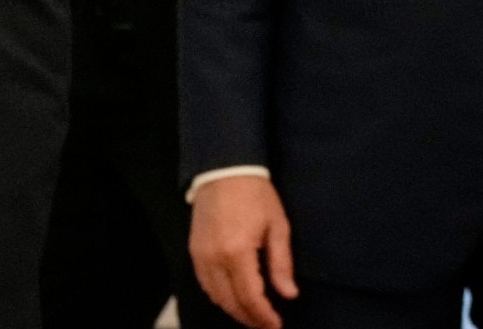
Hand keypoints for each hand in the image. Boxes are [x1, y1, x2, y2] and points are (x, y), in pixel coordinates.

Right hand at [190, 175, 296, 328]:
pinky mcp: (194, 250)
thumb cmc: (255, 194)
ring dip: (234, 310)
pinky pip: (204, 283)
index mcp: (237, 252)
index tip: (277, 325)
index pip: (251, 298)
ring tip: (253, 315)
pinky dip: (219, 296)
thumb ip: (281, 264)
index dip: (264, 317)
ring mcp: (200, 254)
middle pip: (231, 303)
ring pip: (215, 297)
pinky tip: (233, 298)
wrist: (224, 169)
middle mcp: (214, 257)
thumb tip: (289, 294)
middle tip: (267, 325)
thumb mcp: (278, 227)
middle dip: (250, 319)